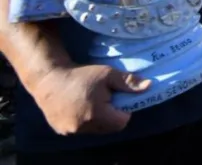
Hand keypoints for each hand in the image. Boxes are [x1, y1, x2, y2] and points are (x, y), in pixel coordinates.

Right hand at [32, 65, 150, 135]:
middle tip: (105, 98)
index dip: (123, 111)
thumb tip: (149, 86)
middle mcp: (82, 127)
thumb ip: (128, 82)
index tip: (118, 98)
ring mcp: (70, 130)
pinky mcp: (61, 130)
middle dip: (111, 115)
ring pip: (94, 129)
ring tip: (91, 101)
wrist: (48, 78)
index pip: (121, 122)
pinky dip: (83, 120)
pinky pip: (80, 129)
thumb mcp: (107, 74)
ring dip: (97, 119)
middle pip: (108, 127)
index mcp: (96, 115)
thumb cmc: (81, 75)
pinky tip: (79, 106)